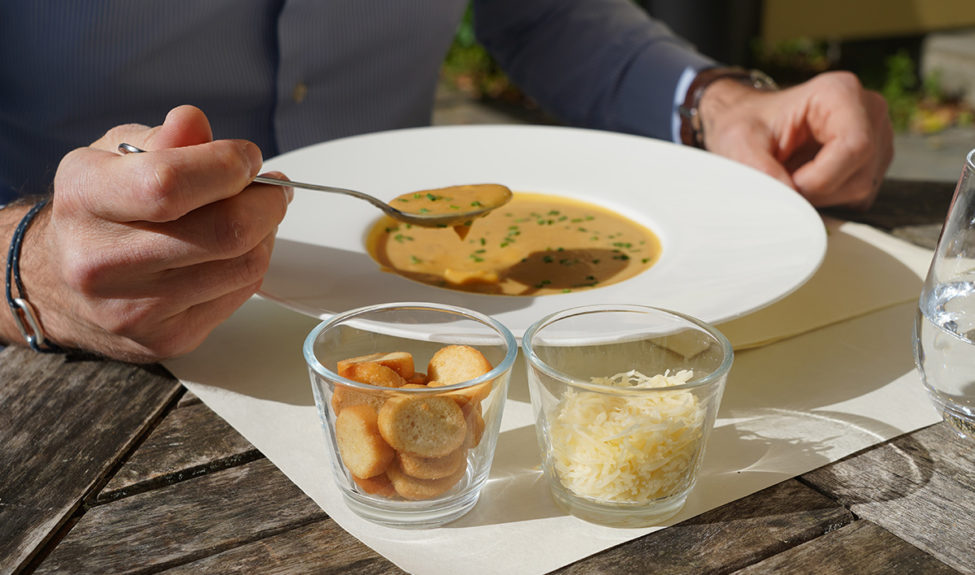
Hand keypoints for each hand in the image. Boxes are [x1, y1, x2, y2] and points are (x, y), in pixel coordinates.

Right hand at [18, 105, 290, 361]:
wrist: (57, 285)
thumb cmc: (98, 212)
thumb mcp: (113, 157)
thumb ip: (162, 139)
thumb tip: (195, 124)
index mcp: (86, 199)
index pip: (170, 184)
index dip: (227, 165)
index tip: (246, 157)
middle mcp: (103, 261)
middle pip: (225, 231)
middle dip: (266, 201)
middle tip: (270, 187)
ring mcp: (136, 309)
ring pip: (245, 264)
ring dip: (265, 234)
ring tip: (250, 216)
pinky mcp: (168, 339)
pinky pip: (242, 293)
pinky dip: (250, 264)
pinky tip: (231, 251)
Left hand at [699, 71, 893, 208]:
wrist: (752, 124)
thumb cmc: (748, 124)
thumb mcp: (739, 142)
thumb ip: (761, 169)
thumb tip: (790, 198)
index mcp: (840, 92)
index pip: (855, 146)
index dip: (822, 176)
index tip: (790, 182)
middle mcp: (868, 111)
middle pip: (859, 172)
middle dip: (818, 190)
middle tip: (784, 183)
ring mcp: (877, 137)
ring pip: (860, 189)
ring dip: (821, 196)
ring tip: (792, 178)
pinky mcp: (873, 163)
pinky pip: (859, 197)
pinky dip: (829, 198)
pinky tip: (807, 181)